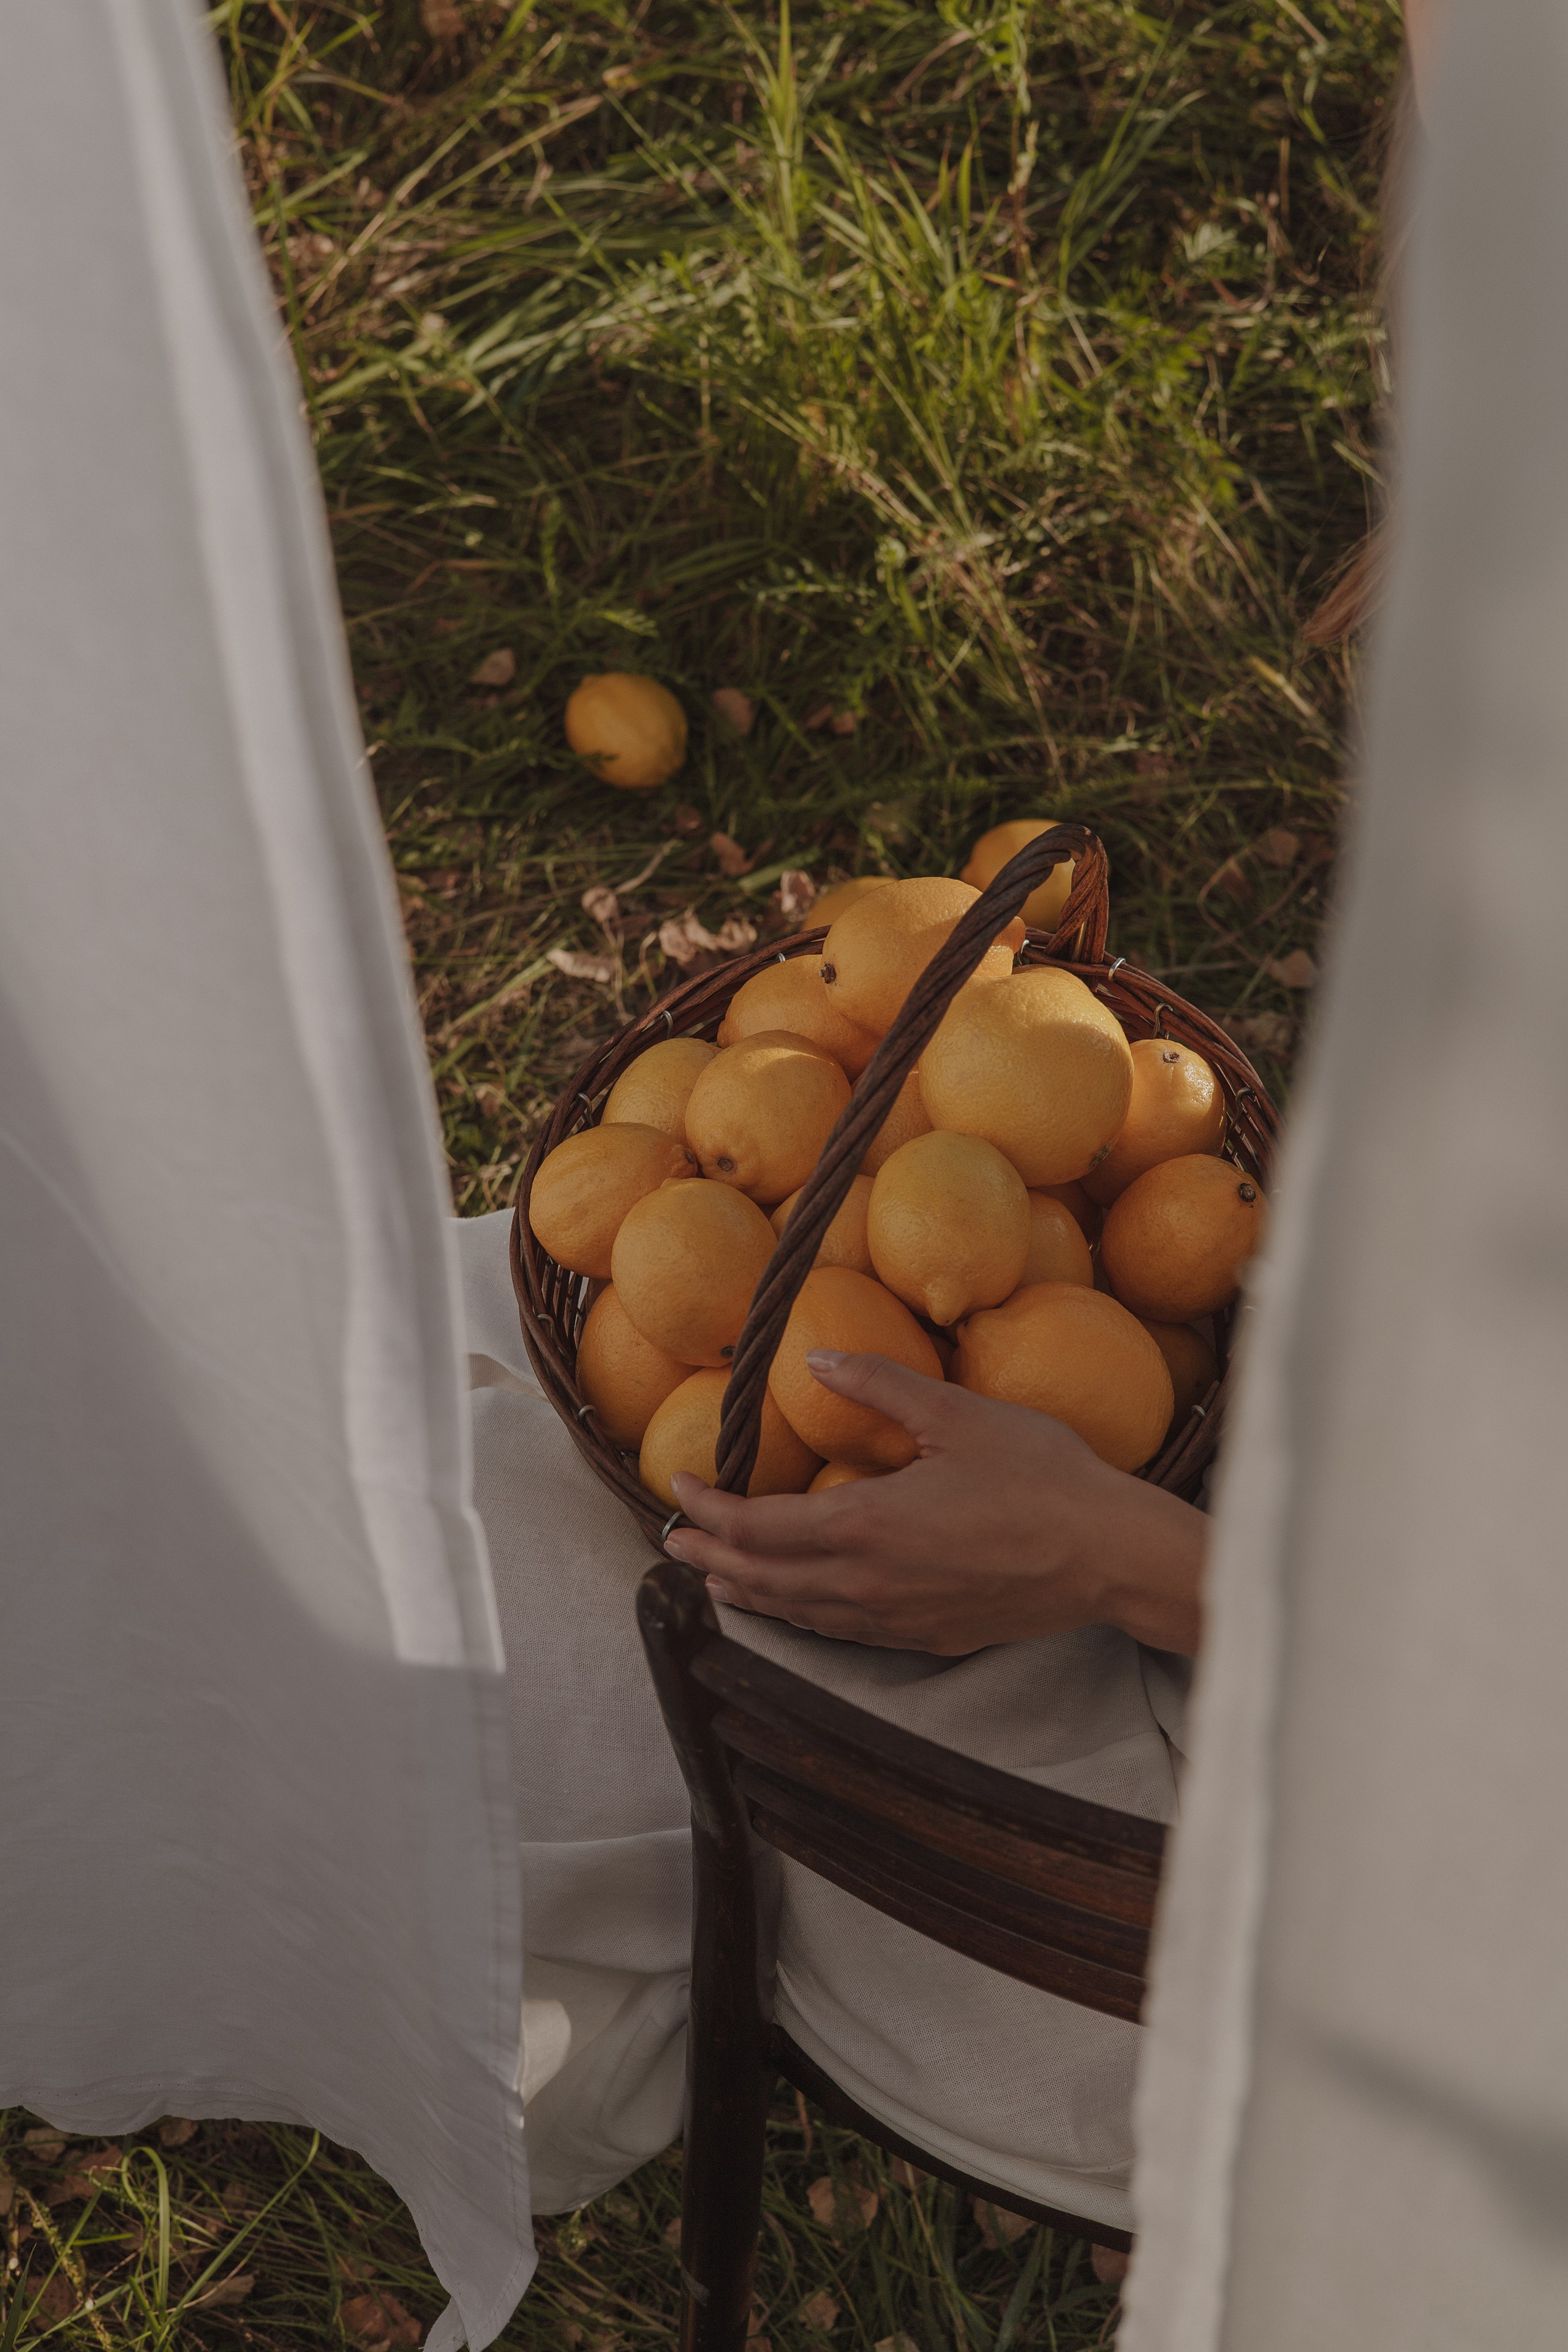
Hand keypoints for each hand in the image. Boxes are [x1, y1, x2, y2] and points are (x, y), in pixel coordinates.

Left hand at [664, 1350, 1205, 1656]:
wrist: (1106, 1556)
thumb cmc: (1039, 1478)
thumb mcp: (955, 1414)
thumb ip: (877, 1386)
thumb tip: (816, 1357)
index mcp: (863, 1526)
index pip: (756, 1526)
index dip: (709, 1509)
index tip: (680, 1487)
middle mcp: (865, 1584)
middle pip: (762, 1578)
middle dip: (710, 1556)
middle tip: (673, 1540)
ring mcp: (894, 1619)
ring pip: (796, 1613)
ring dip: (747, 1591)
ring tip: (715, 1577)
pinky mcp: (925, 1637)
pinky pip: (839, 1632)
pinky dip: (798, 1616)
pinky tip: (795, 1607)